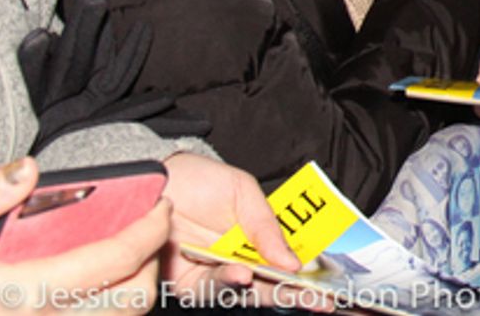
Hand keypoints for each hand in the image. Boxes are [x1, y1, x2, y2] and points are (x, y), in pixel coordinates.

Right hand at [0, 156, 167, 315]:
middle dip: (152, 261)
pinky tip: (99, 284)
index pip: (118, 258)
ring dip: (135, 288)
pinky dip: (113, 306)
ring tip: (128, 257)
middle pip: (133, 296)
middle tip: (149, 233)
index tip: (163, 208)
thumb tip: (28, 170)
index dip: (151, 229)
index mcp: (31, 292)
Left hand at [161, 154, 326, 310]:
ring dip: (268, 289)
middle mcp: (238, 257)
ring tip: (283, 282)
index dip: (308, 272)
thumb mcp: (243, 191)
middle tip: (320, 300)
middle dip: (297, 291)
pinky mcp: (189, 284)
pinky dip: (229, 284)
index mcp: (256, 235)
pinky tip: (242, 275)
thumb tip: (292, 261)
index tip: (328, 284)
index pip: (287, 258)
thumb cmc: (197, 179)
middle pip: (273, 280)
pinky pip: (214, 289)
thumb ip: (267, 226)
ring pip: (248, 289)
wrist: (151, 180)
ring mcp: (215, 271)